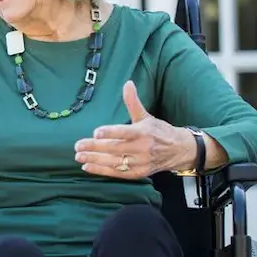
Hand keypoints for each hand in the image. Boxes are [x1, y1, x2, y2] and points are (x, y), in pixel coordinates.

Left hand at [73, 81, 195, 178]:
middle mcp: (142, 148)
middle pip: (115, 148)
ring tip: (79, 156)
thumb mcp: (146, 116)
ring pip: (114, 162)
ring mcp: (140, 162)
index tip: (96, 132)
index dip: (110, 132)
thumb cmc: (159, 131)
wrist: (179, 150)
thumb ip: (133, 102)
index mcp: (143, 132)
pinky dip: (102, 171)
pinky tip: (87, 167)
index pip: (124, 132)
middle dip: (95, 147)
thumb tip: (127, 83)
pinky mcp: (138, 173)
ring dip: (94, 160)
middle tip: (77, 145)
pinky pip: (117, 173)